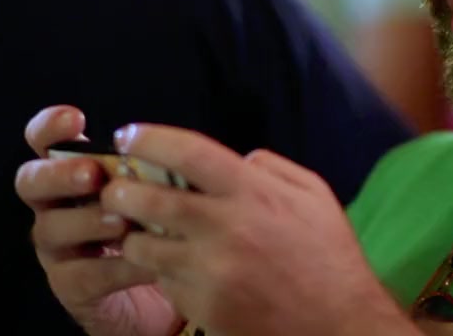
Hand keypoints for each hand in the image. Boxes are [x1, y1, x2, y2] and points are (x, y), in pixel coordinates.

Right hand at [14, 106, 181, 335]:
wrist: (167, 291)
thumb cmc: (160, 225)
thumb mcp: (163, 190)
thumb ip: (159, 167)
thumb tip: (182, 145)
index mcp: (74, 173)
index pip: (45, 142)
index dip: (50, 128)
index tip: (75, 119)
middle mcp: (56, 205)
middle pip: (31, 182)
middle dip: (59, 175)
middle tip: (93, 175)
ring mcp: (58, 247)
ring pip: (51, 228)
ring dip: (87, 221)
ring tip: (122, 222)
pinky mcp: (70, 286)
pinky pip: (81, 274)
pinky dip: (113, 267)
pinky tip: (143, 261)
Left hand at [102, 124, 413, 335]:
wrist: (337, 323)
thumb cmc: (328, 257)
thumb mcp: (315, 196)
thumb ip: (274, 169)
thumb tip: (238, 160)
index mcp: (254, 193)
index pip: (188, 152)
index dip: (150, 139)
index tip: (128, 136)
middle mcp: (227, 227)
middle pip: (149, 198)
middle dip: (121, 190)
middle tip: (114, 189)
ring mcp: (210, 270)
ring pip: (144, 245)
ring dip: (134, 236)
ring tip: (137, 232)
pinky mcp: (202, 306)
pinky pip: (164, 282)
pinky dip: (163, 272)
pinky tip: (176, 268)